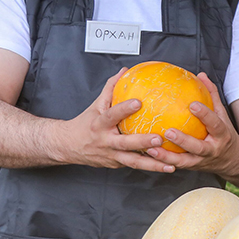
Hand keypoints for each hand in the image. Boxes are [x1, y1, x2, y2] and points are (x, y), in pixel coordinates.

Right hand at [56, 68, 175, 172]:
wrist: (68, 146)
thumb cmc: (86, 123)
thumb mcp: (96, 105)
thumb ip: (111, 88)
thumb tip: (124, 72)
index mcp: (99, 124)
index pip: (111, 115)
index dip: (124, 109)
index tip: (139, 102)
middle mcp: (105, 141)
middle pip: (125, 143)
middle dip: (142, 142)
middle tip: (159, 138)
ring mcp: (111, 155)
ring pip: (132, 162)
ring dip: (152, 164)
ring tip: (169, 164)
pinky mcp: (115, 165)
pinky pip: (134, 165)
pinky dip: (150, 166)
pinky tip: (166, 166)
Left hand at [145, 73, 238, 175]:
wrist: (232, 160)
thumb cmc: (224, 133)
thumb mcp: (222, 115)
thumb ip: (211, 96)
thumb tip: (201, 76)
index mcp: (221, 135)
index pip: (215, 124)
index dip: (205, 115)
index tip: (193, 105)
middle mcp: (212, 150)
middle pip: (198, 148)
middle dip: (183, 141)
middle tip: (168, 131)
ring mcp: (201, 161)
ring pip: (183, 161)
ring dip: (167, 156)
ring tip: (151, 148)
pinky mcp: (191, 167)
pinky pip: (175, 165)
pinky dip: (162, 161)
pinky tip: (148, 154)